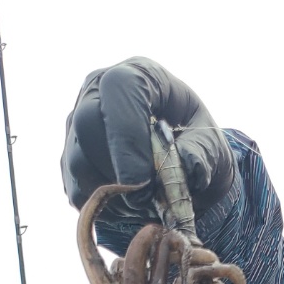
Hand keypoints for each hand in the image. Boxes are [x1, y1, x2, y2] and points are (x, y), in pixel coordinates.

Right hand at [60, 57, 234, 253]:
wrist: (180, 162)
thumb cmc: (196, 145)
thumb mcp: (213, 144)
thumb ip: (203, 152)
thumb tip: (188, 165)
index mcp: (140, 75)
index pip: (119, 89)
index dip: (127, 136)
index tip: (143, 181)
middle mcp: (99, 90)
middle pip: (87, 124)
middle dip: (118, 171)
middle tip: (147, 201)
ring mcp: (77, 122)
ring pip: (77, 160)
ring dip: (112, 194)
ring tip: (145, 205)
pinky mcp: (70, 157)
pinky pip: (76, 188)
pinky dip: (103, 208)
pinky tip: (130, 208)